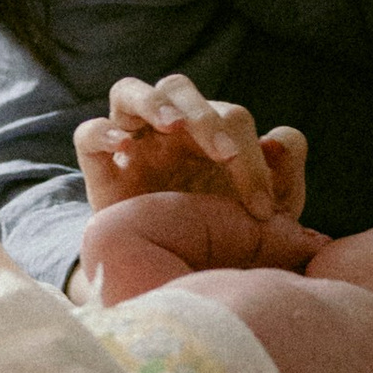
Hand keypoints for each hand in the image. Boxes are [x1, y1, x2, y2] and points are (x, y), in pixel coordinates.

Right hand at [75, 75, 307, 223]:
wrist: (172, 282)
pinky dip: (103, 132)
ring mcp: (131, 143)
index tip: (262, 208)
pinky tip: (125, 148)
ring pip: (129, 91)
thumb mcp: (265, 217)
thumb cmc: (222, 244)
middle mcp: (168, 131)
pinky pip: (88, 133)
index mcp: (211, 135)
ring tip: (173, 125)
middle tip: (226, 157)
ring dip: (154, 102)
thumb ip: (283, 176)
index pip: (231, 118)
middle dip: (207, 119)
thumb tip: (277, 140)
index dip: (253, 152)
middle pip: (181, 91)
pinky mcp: (99, 167)